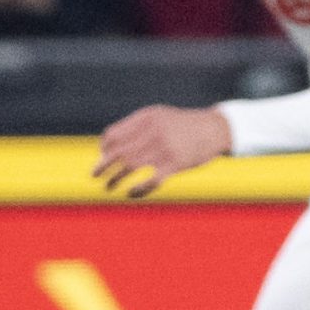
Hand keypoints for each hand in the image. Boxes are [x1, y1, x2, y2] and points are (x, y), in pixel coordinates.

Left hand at [94, 105, 231, 198]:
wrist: (215, 129)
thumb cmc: (184, 125)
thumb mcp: (159, 116)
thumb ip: (136, 126)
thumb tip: (107, 144)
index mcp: (146, 118)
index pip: (113, 135)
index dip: (104, 148)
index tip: (104, 156)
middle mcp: (153, 132)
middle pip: (117, 152)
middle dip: (102, 166)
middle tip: (94, 175)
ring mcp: (165, 149)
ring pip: (129, 167)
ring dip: (114, 179)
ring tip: (108, 187)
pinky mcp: (176, 164)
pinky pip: (150, 180)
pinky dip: (138, 189)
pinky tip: (131, 193)